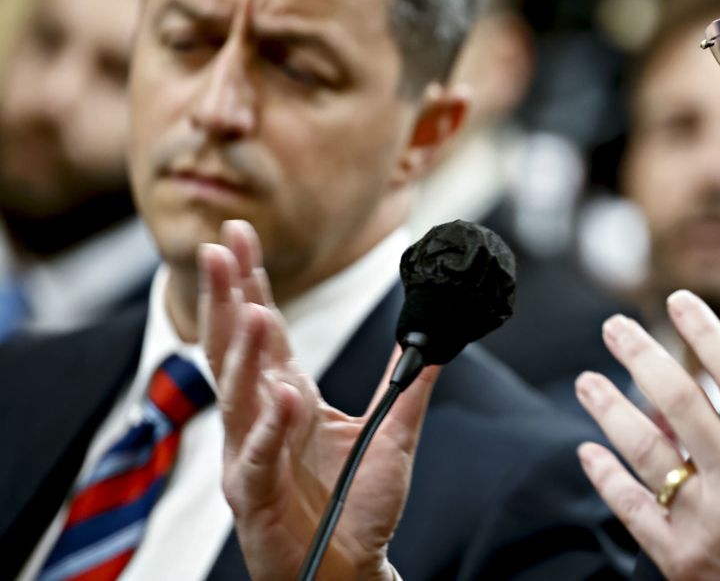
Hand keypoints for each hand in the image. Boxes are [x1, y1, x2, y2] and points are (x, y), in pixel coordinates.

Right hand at [198, 220, 434, 580]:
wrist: (350, 570)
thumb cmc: (358, 503)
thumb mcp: (392, 431)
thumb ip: (409, 383)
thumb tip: (436, 336)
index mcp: (285, 395)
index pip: (263, 328)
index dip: (249, 282)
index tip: (239, 235)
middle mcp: (259, 418)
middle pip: (236, 348)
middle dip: (227, 296)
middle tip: (220, 246)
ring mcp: (250, 456)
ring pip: (239, 397)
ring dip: (244, 352)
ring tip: (252, 308)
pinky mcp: (253, 498)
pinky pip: (257, 458)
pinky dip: (270, 428)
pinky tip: (285, 396)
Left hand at [574, 290, 719, 579]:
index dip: (705, 332)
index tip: (679, 301)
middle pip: (679, 402)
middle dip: (641, 357)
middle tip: (615, 328)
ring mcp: (706, 523)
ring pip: (647, 452)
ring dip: (610, 411)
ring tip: (588, 382)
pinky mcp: (681, 560)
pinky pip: (634, 511)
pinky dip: (607, 479)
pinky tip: (589, 454)